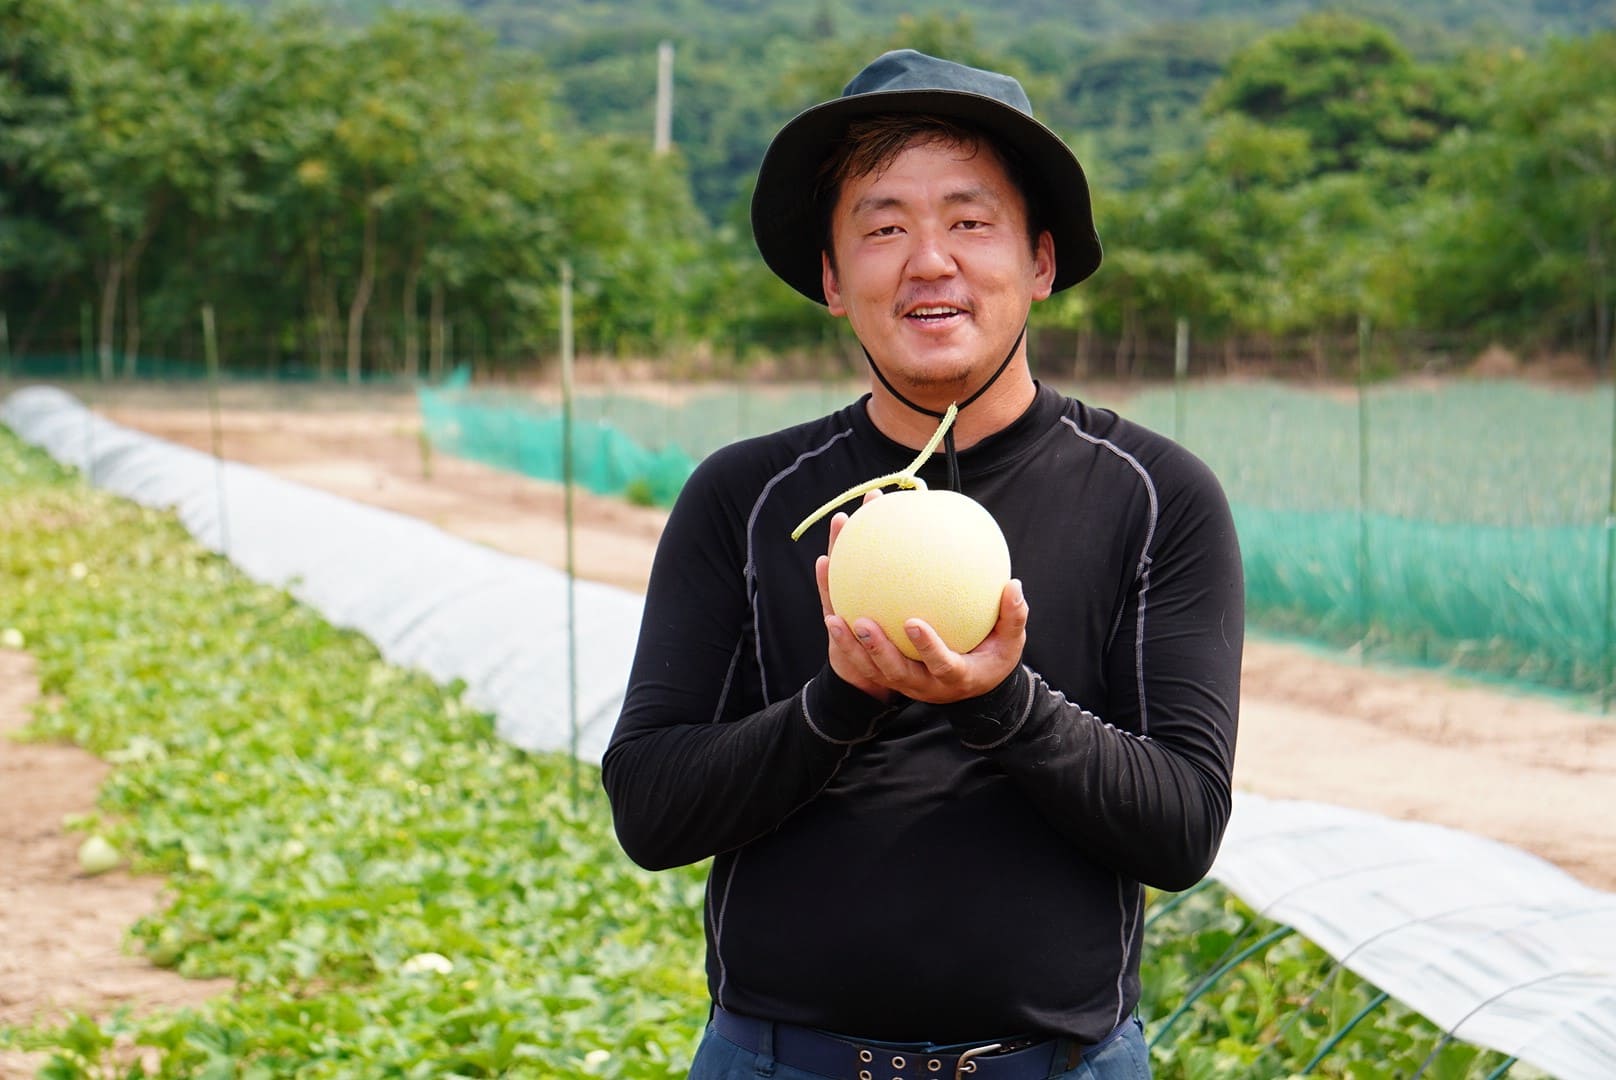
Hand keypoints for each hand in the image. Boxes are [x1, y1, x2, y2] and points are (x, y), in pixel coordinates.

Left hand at [817, 494, 1028, 705]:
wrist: (973, 686)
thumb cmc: (993, 659)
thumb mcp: (1011, 644)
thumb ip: (1013, 617)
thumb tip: (1013, 585)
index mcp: (955, 676)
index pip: (940, 664)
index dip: (927, 647)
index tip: (913, 622)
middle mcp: (925, 684)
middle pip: (895, 673)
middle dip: (876, 651)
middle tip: (861, 622)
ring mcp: (904, 681)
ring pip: (872, 670)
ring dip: (850, 647)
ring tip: (833, 617)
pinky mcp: (888, 672)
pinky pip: (863, 656)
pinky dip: (847, 635)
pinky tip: (836, 604)